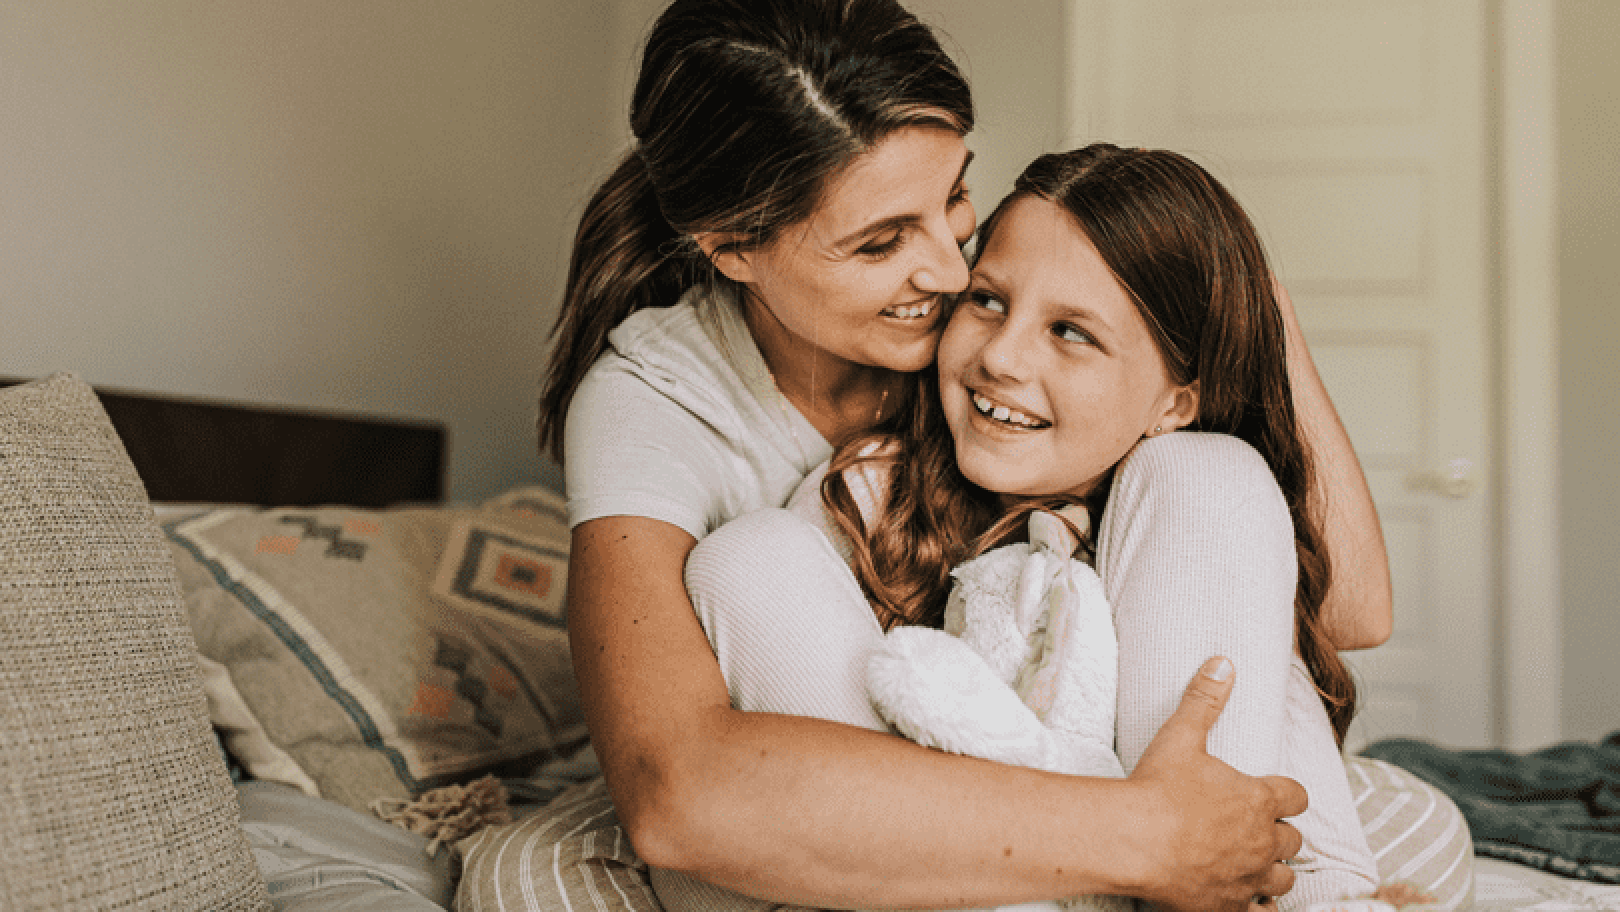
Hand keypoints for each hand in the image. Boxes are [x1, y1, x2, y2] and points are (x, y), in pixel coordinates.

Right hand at [1127, 657, 1307, 911]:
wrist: (1133, 841)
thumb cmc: (1156, 788)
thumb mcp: (1180, 736)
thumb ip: (1204, 699)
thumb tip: (1223, 662)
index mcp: (1258, 799)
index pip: (1295, 797)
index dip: (1287, 796)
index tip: (1275, 796)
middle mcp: (1261, 841)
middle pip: (1292, 841)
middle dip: (1279, 836)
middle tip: (1256, 831)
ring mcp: (1247, 877)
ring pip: (1283, 879)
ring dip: (1273, 872)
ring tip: (1254, 866)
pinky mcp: (1229, 906)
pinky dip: (1258, 908)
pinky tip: (1246, 902)